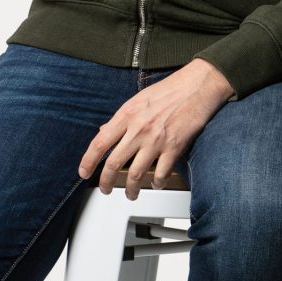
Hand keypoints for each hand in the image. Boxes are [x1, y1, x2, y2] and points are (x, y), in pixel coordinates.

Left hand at [77, 58, 235, 199]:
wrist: (197, 86)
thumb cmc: (170, 90)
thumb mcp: (138, 99)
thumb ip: (121, 118)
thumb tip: (104, 131)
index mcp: (127, 114)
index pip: (100, 142)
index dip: (88, 161)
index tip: (84, 172)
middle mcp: (139, 129)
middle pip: (113, 164)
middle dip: (106, 182)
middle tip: (105, 189)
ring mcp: (156, 140)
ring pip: (135, 175)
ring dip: (131, 189)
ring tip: (131, 193)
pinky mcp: (174, 148)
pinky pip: (160, 174)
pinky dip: (156, 183)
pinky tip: (155, 183)